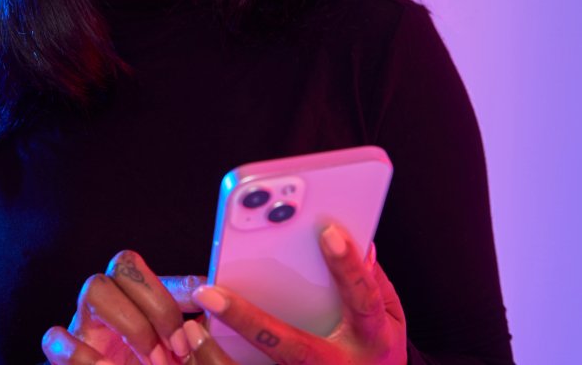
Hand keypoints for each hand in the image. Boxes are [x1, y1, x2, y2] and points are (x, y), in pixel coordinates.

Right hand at [41, 249, 204, 364]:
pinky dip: (82, 355)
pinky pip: (56, 337)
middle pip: (124, 265)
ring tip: (154, 364)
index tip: (202, 314)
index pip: (153, 267)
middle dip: (158, 305)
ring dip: (132, 325)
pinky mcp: (62, 352)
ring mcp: (83, 323)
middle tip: (179, 348)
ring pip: (95, 287)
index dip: (177, 286)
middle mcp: (107, 301)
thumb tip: (214, 296)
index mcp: (134, 298)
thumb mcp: (175, 349)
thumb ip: (190, 330)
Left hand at [182, 222, 407, 364]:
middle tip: (211, 293)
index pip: (362, 300)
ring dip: (220, 356)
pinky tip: (192, 352)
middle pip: (293, 348)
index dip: (348, 267)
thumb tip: (362, 241)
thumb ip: (374, 281)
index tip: (328, 231)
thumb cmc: (378, 354)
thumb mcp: (391, 319)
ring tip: (190, 330)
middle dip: (250, 320)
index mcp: (370, 340)